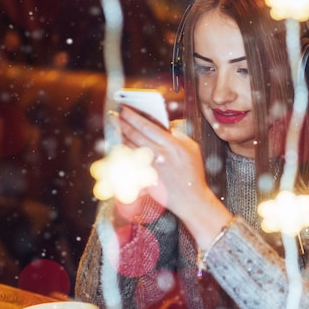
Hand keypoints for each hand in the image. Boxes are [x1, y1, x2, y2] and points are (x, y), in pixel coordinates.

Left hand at [118, 107, 232, 247]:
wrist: (192, 199)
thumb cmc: (193, 174)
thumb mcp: (192, 149)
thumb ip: (178, 135)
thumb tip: (162, 125)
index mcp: (173, 145)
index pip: (147, 126)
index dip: (133, 116)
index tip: (125, 110)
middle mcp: (160, 155)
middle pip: (135, 135)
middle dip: (122, 124)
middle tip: (115, 117)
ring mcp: (150, 168)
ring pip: (129, 148)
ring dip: (120, 137)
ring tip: (115, 129)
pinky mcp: (145, 178)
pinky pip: (129, 162)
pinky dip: (123, 153)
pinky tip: (119, 147)